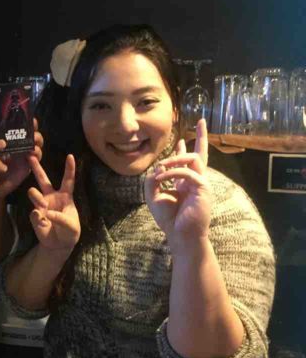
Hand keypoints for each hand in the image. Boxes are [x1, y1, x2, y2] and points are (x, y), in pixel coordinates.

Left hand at [0, 118, 43, 200]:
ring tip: (33, 145)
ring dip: (37, 144)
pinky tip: (31, 155)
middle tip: (33, 133)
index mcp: (11, 140)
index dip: (28, 122)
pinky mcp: (26, 168)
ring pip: (37, 147)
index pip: (22, 129)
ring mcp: (24, 157)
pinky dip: (36, 157)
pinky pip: (35, 161)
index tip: (32, 119)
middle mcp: (20, 147)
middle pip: (33, 136)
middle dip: (36, 133)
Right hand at [28, 154, 79, 257]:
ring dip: (36, 197)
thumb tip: (47, 212)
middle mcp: (52, 198)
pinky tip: (43, 223)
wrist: (59, 245)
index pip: (68, 180)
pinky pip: (33, 212)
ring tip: (42, 206)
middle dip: (37, 168)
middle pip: (43, 179)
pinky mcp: (35, 215)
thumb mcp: (72, 227)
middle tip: (30, 156)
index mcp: (65, 197)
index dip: (69, 168)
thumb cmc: (70, 233)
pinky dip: (38, 218)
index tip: (70, 156)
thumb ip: (62, 218)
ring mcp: (42, 205)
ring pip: (33, 193)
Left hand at [145, 119, 211, 254]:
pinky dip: (171, 173)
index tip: (182, 138)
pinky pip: (187, 172)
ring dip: (175, 158)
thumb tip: (157, 167)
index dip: (184, 149)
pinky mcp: (204, 188)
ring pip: (194, 158)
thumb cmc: (169, 219)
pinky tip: (161, 178)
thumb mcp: (154, 196)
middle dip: (201, 137)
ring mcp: (202, 184)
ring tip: (161, 166)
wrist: (180, 236)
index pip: (188, 162)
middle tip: (202, 121)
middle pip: (202, 154)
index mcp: (186, 183)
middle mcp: (195, 181)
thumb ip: (153, 179)